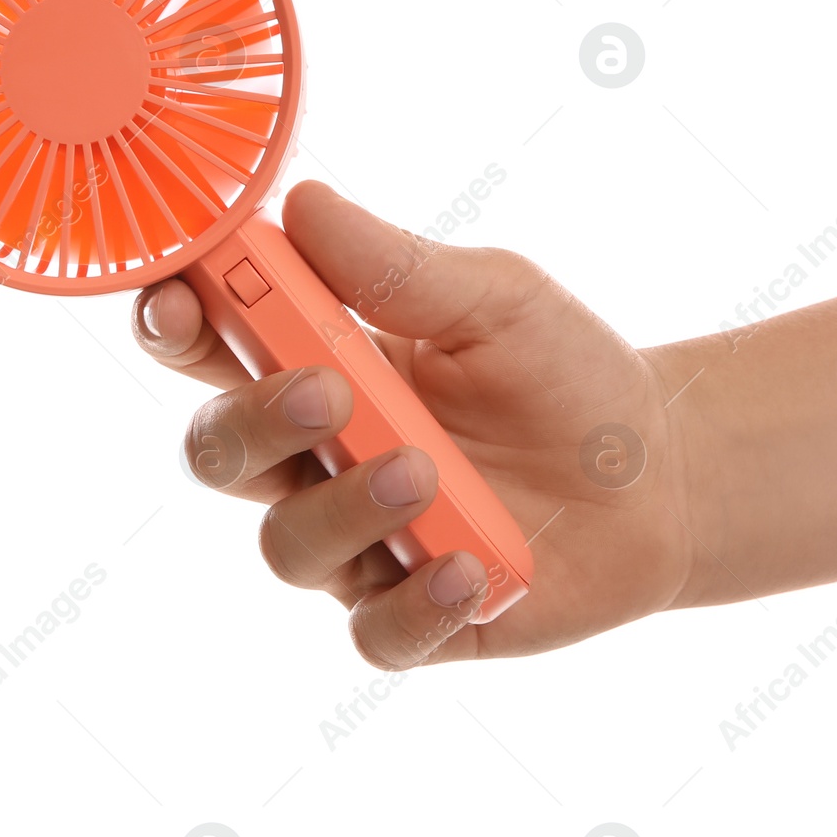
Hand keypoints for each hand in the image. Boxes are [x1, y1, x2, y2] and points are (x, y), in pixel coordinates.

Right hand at [131, 181, 693, 666]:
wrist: (659, 474)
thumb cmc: (562, 373)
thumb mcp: (495, 299)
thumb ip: (397, 266)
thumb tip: (302, 203)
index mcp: (320, 367)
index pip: (214, 348)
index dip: (177, 322)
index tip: (184, 298)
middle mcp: (320, 460)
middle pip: (221, 453)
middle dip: (253, 421)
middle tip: (326, 390)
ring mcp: (361, 543)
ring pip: (288, 546)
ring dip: (344, 507)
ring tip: (425, 470)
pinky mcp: (415, 617)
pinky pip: (375, 633)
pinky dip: (414, 605)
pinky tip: (468, 566)